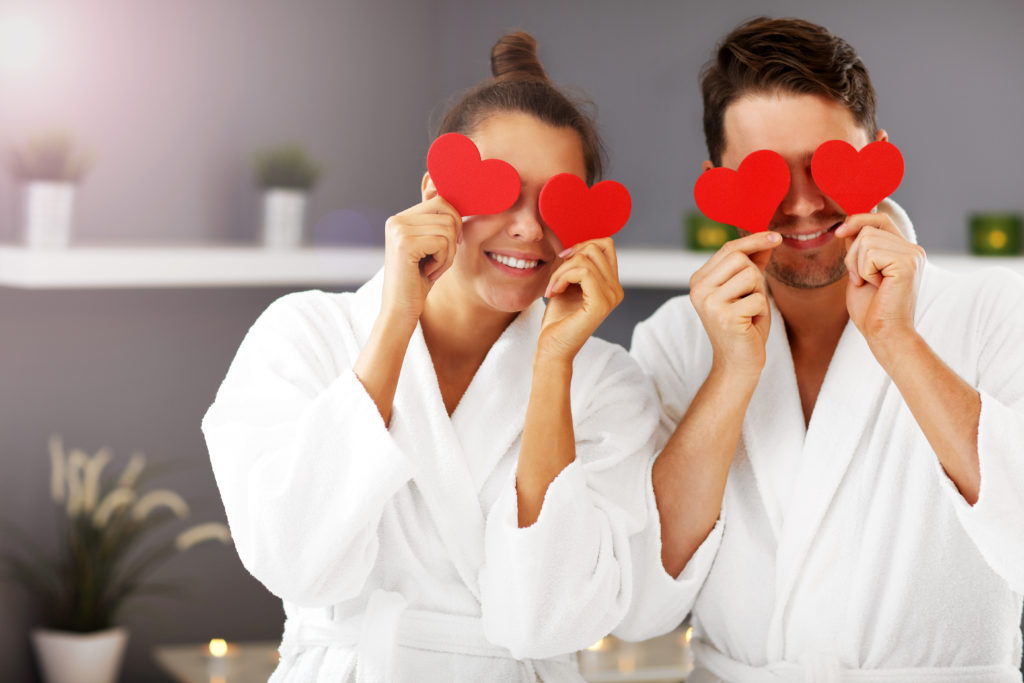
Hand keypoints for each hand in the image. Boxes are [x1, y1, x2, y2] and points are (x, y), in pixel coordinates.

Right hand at [381, 192, 461, 321]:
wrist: (400, 309)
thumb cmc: (418, 280)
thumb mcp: (431, 247)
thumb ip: (440, 225)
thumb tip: (466, 203)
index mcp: (400, 218)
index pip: (441, 201)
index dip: (455, 222)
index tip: (450, 245)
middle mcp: (396, 220)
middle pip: (447, 213)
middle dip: (453, 240)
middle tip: (439, 261)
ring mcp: (398, 230)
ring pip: (448, 229)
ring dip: (448, 254)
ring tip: (431, 268)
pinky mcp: (404, 244)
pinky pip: (443, 243)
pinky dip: (443, 262)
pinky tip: (428, 273)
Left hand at [538, 238, 622, 362]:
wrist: (553, 348)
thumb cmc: (558, 319)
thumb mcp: (569, 284)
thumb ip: (577, 266)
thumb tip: (579, 245)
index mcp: (612, 285)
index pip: (606, 245)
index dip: (582, 245)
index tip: (562, 261)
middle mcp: (616, 290)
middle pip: (596, 248)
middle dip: (569, 258)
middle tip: (555, 279)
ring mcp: (611, 296)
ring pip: (586, 259)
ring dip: (561, 270)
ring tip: (552, 288)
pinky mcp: (601, 303)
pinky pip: (583, 271)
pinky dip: (562, 277)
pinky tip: (554, 292)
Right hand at [689, 231, 780, 379]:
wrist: (737, 363)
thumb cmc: (744, 325)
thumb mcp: (747, 290)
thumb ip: (753, 263)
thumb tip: (767, 237)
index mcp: (699, 280)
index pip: (728, 249)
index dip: (754, 241)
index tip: (776, 236)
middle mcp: (699, 289)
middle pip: (739, 258)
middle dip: (755, 276)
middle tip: (750, 299)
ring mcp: (709, 303)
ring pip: (750, 275)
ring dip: (759, 294)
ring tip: (749, 312)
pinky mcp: (725, 317)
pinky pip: (758, 298)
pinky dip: (761, 311)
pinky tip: (750, 324)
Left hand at [835, 213, 924, 357]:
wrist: (884, 333)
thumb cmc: (871, 308)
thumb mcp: (859, 271)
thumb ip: (859, 248)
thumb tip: (849, 224)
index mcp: (903, 250)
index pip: (880, 218)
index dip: (858, 219)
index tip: (839, 233)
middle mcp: (912, 250)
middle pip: (868, 228)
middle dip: (852, 254)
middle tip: (860, 279)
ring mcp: (912, 255)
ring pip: (866, 239)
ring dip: (857, 264)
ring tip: (868, 283)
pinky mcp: (908, 263)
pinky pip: (870, 253)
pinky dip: (864, 271)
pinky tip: (877, 286)